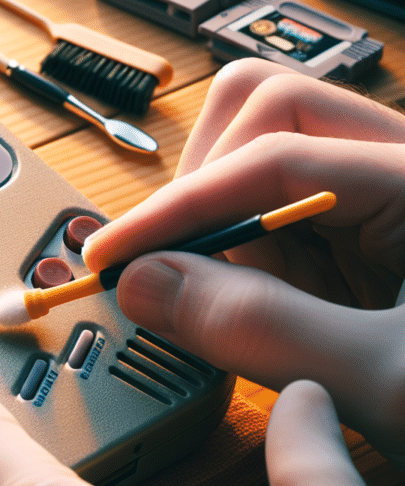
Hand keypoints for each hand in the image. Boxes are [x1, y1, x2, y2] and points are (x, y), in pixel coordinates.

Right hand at [82, 58, 404, 465]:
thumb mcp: (387, 381)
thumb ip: (258, 330)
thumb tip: (143, 286)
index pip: (269, 157)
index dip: (175, 210)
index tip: (110, 257)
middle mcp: (396, 161)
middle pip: (262, 104)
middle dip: (203, 183)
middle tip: (180, 262)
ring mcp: (376, 185)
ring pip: (257, 144)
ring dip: (220, 215)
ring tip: (237, 293)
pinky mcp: (359, 219)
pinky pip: (271, 202)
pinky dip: (242, 246)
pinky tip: (266, 299)